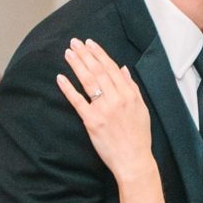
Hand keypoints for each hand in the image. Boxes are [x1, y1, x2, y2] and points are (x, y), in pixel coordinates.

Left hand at [58, 38, 153, 178]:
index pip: (112, 68)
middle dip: (85, 54)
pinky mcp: (92, 121)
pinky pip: (77, 101)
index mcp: (129, 94)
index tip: (90, 43)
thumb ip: (132, 87)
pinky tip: (60, 77)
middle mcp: (117, 98)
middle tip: (75, 42)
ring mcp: (103, 109)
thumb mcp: (141, 108)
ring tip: (68, 53)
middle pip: (98, 71)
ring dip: (77, 65)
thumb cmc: (138, 136)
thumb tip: (123, 69)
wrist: (134, 160)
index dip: (99, 54)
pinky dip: (68, 88)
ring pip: (88, 81)